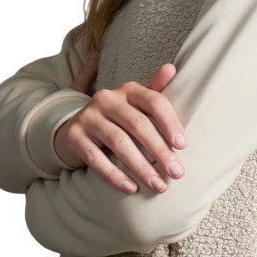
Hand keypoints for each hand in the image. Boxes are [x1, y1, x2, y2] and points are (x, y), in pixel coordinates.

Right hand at [53, 63, 187, 193]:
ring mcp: (88, 117)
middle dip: (160, 151)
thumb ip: (155, 91)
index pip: (154, 101)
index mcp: (127, 90)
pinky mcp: (74, 136)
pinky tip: (131, 188)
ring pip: (119, 143)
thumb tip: (172, 68)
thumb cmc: (116, 120)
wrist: (74, 130)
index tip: (183, 146)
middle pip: (138, 124)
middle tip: (176, 173)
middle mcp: (107, 99)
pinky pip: (96, 158)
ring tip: (158, 185)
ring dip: (141, 167)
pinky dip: (114, 175)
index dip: (170, 122)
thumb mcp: (135, 105)